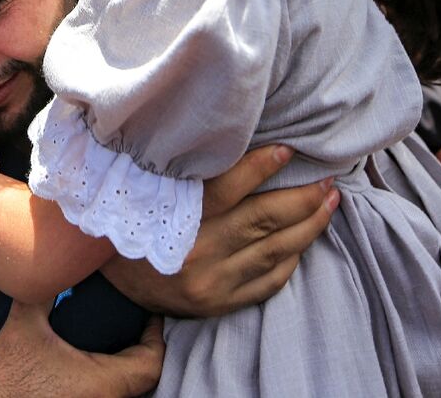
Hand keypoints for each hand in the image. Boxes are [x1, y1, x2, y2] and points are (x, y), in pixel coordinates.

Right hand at [0, 300, 163, 397]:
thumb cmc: (4, 381)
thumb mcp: (23, 326)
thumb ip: (42, 291)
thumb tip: (54, 260)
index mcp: (99, 383)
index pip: (150, 364)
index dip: (155, 336)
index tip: (149, 312)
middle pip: (142, 376)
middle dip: (142, 345)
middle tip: (134, 316)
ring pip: (126, 389)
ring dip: (126, 361)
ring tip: (117, 331)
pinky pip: (108, 393)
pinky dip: (110, 373)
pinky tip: (95, 354)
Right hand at [102, 145, 337, 317]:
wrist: (110, 289)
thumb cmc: (129, 226)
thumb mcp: (143, 192)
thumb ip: (178, 171)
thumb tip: (216, 137)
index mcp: (175, 220)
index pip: (226, 189)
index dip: (260, 167)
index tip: (288, 149)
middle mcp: (197, 253)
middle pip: (262, 220)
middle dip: (302, 197)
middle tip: (327, 177)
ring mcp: (212, 283)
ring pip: (274, 251)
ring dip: (308, 225)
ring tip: (329, 202)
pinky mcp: (220, 304)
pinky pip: (267, 282)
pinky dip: (290, 259)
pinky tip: (305, 239)